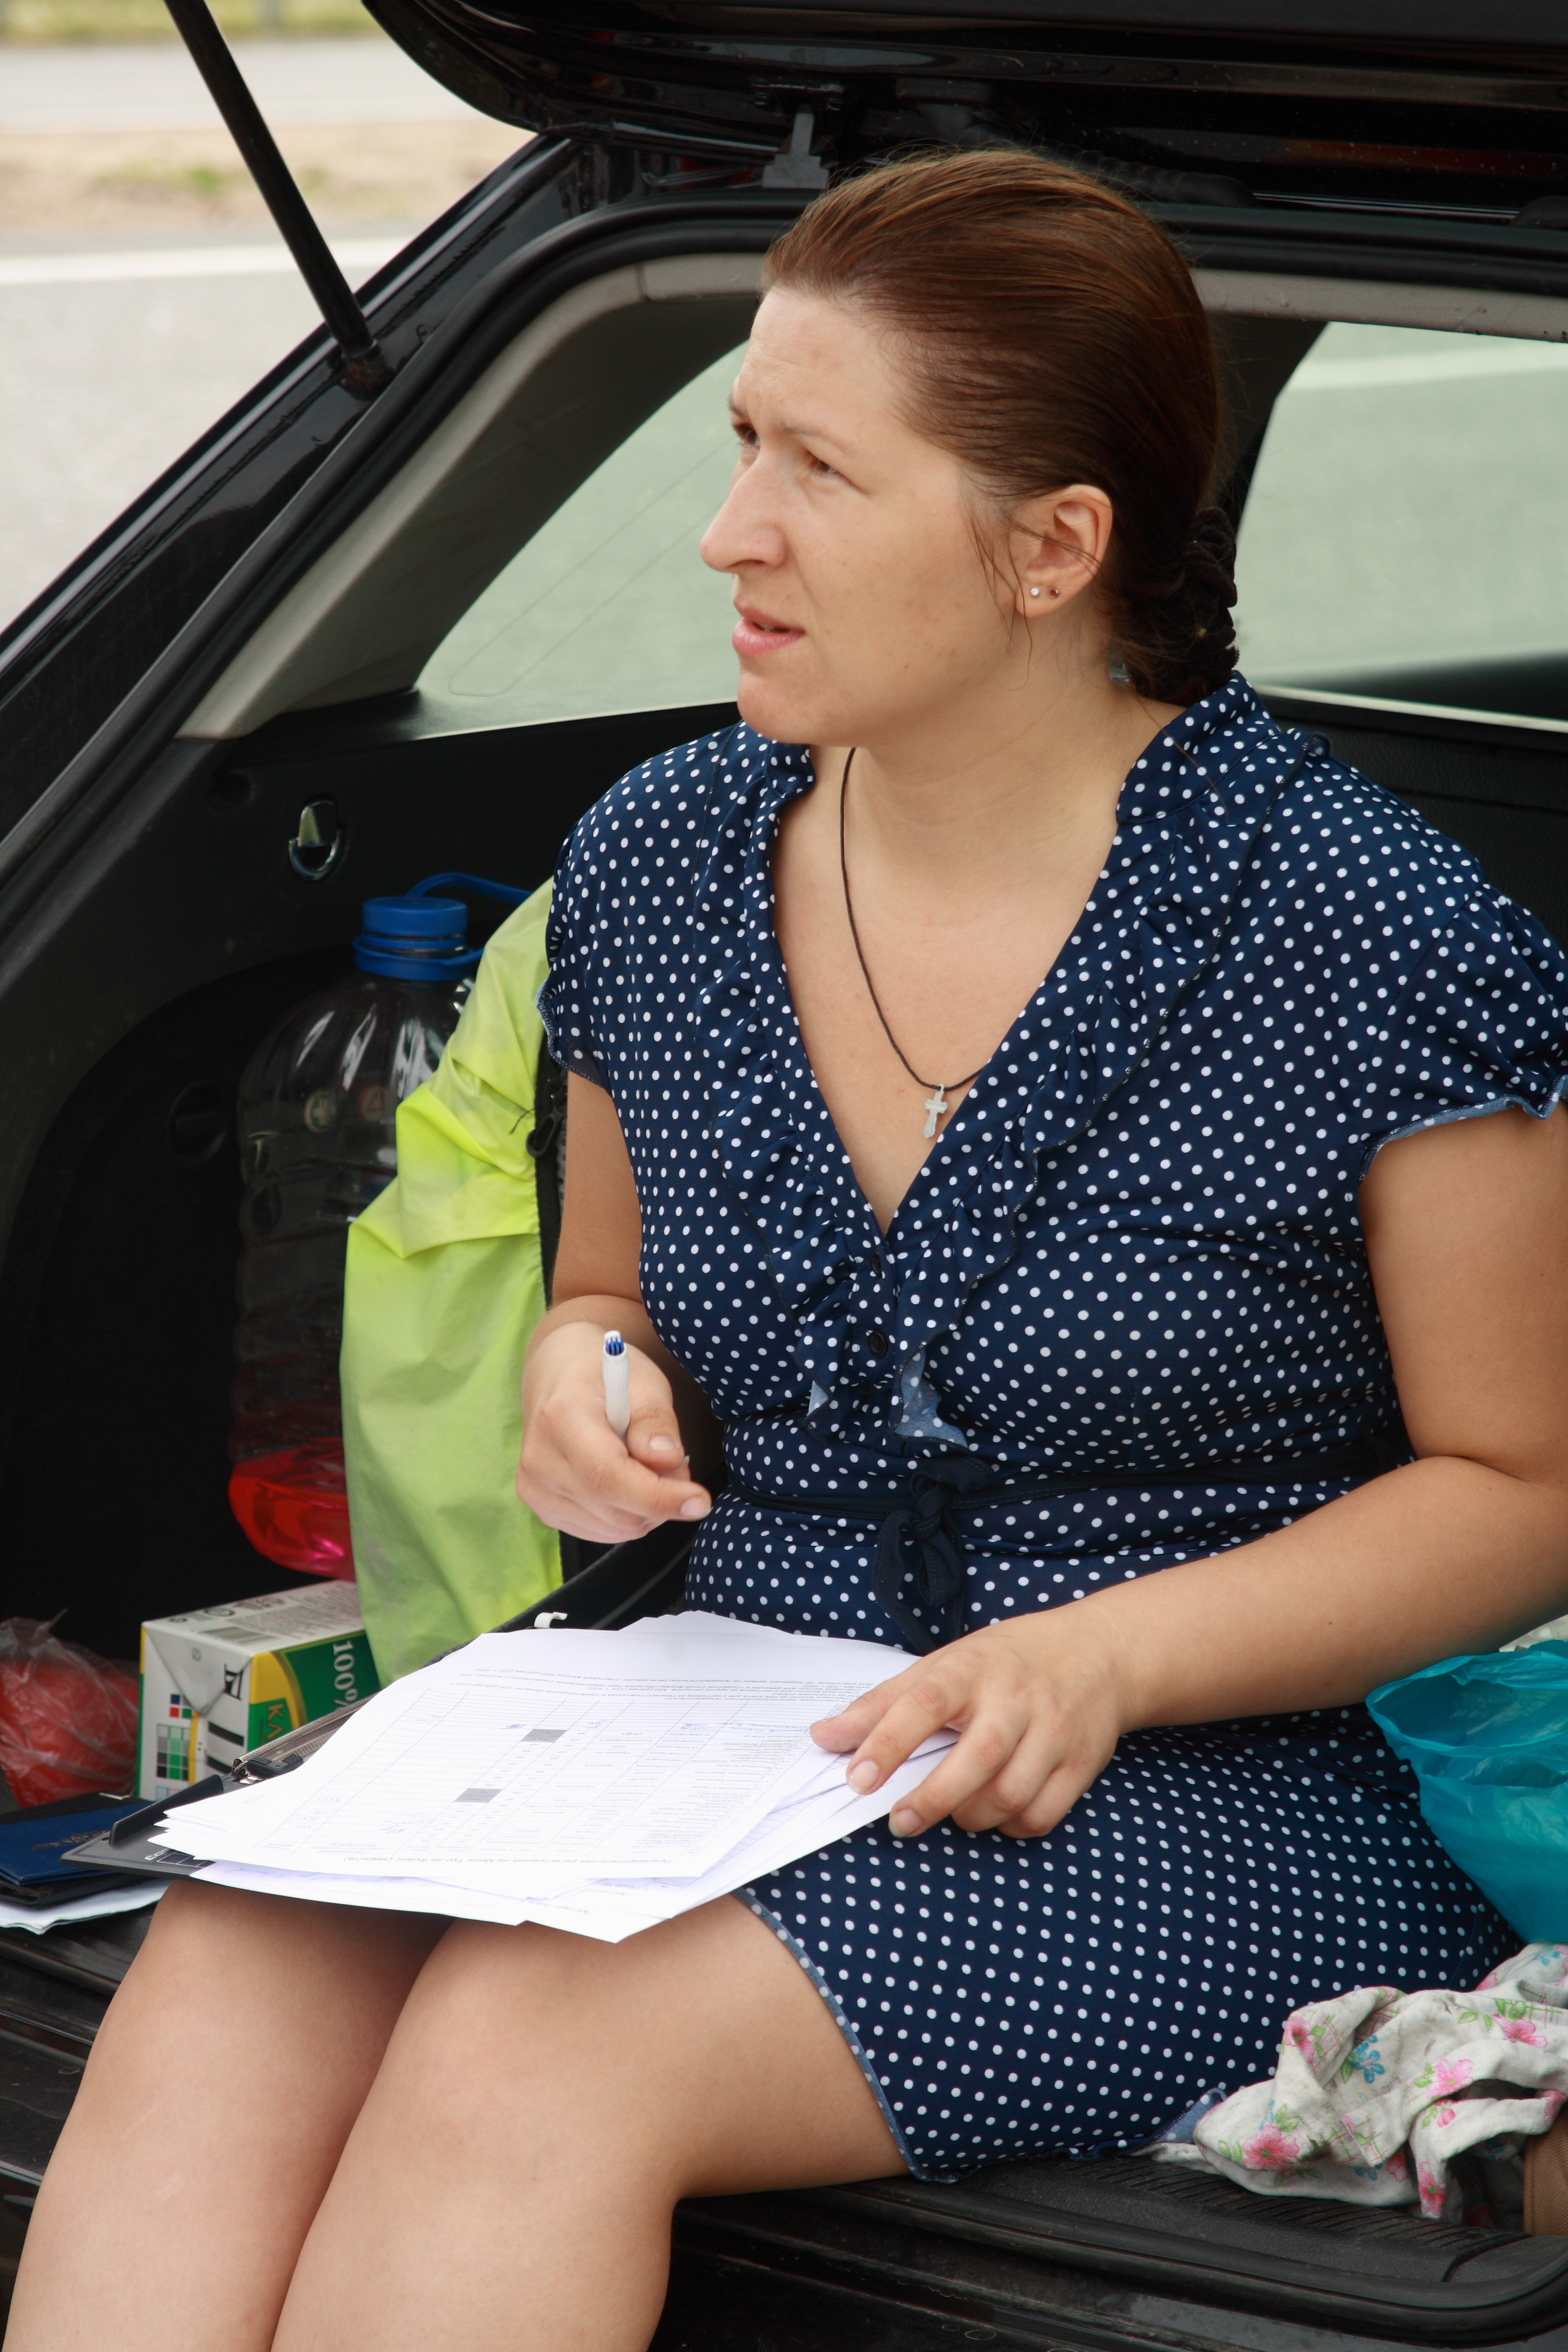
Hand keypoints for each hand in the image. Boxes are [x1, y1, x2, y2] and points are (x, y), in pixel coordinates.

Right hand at [518, 1319, 710, 1543]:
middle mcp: (539, 1460)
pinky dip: (627, 1515)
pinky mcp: (542, 1507)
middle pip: (615, 1511)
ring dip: (647, 1510)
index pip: (608, 1476)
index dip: (658, 1497)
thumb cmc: (603, 1375)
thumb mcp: (642, 1382)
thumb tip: (667, 1462)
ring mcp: (536, 1489)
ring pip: (614, 1529)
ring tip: (647, 1465)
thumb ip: (656, 1423)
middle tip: (677, 1465)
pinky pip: (601, 1532)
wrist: (557, 1375)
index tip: (700, 1501)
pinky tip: (627, 1480)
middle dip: (662, 1500)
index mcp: (560, 1418)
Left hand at [810, 1610, 1129, 1839]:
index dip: (887, 1742)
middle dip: (932, 1799)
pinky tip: (993, 1811)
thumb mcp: (942, 1666)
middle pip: (976, 1759)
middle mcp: (1015, 1698)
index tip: (856, 1778)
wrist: (1096, 1653)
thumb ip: (883, 1704)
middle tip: (899, 1821)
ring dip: (971, 1816)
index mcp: (972, 1669)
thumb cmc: (1004, 1662)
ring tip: (950, 1810)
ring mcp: (1054, 1731)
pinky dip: (1010, 1825)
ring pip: (1010, 1794)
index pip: (924, 1703)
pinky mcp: (1081, 1763)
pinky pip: (1041, 1814)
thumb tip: (823, 1737)